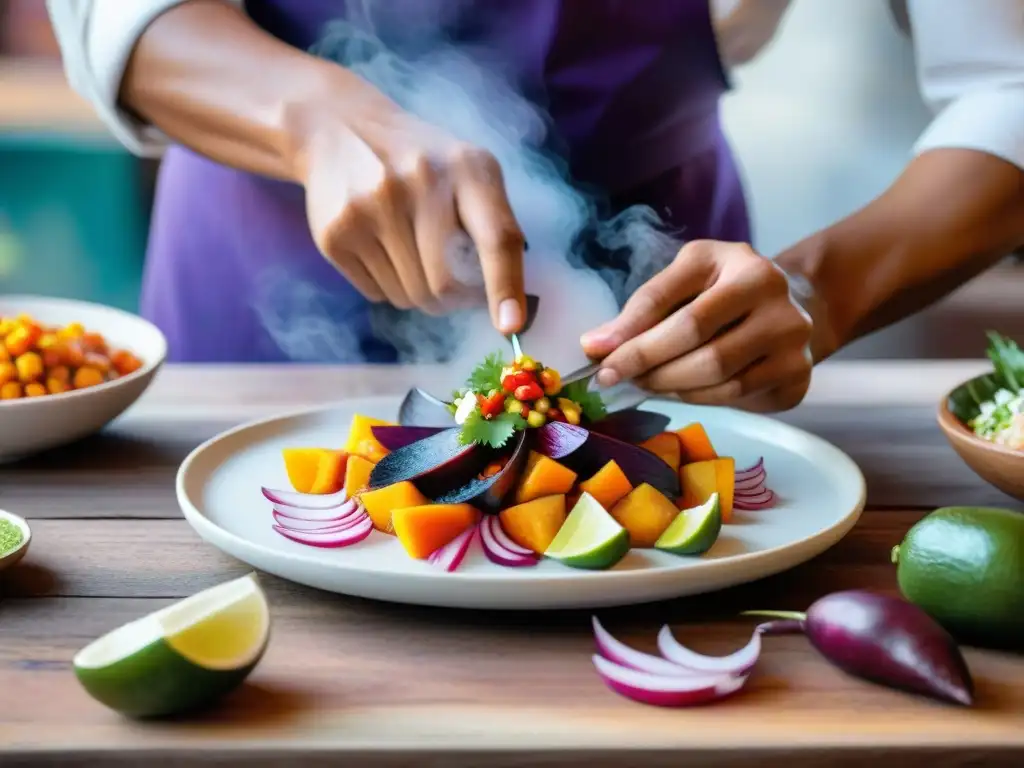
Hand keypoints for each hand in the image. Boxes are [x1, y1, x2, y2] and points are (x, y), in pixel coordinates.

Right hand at [297, 86, 525, 332]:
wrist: (337, 128)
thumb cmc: (422, 161)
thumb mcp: (467, 171)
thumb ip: (494, 225)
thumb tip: (508, 306)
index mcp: (468, 168)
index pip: (496, 237)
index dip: (505, 286)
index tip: (510, 326)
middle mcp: (419, 182)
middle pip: (445, 284)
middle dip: (451, 300)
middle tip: (448, 286)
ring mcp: (371, 207)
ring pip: (410, 296)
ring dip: (417, 293)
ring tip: (407, 251)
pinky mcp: (335, 233)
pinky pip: (376, 294)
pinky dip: (386, 286)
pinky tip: (379, 247)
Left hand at [580, 241, 813, 411]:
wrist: (794, 307)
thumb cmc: (725, 291)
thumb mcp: (687, 280)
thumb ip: (643, 308)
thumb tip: (594, 345)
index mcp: (740, 263)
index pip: (674, 303)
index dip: (632, 336)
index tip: (598, 359)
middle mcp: (774, 296)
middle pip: (698, 343)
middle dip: (649, 365)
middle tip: (617, 378)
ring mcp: (792, 337)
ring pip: (717, 376)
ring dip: (671, 385)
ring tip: (648, 382)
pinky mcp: (797, 374)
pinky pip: (736, 396)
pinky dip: (700, 398)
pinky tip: (683, 390)